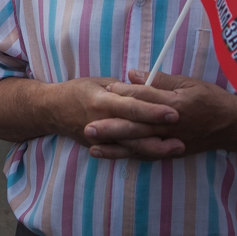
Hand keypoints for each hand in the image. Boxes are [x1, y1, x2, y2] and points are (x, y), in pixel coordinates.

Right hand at [50, 76, 177, 147]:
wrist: (53, 110)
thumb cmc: (77, 90)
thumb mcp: (99, 82)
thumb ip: (123, 88)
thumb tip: (145, 88)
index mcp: (102, 101)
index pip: (132, 107)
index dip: (153, 110)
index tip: (173, 112)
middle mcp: (102, 122)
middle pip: (134, 131)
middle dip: (159, 134)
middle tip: (182, 135)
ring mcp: (101, 139)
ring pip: (132, 146)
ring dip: (155, 148)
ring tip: (177, 147)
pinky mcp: (101, 147)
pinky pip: (125, 152)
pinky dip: (142, 154)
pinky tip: (159, 154)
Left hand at [84, 69, 236, 160]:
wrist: (234, 126)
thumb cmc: (213, 100)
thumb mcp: (189, 82)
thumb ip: (160, 81)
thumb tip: (134, 75)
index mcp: (174, 106)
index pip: (145, 99)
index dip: (125, 93)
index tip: (107, 88)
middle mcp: (169, 127)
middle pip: (136, 127)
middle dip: (111, 127)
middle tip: (88, 126)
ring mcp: (169, 142)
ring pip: (138, 146)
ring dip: (114, 146)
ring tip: (92, 145)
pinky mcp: (170, 152)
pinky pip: (145, 155)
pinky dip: (127, 156)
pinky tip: (111, 155)